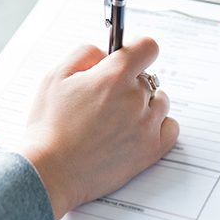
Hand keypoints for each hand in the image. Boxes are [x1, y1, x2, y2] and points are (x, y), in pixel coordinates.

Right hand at [19, 38, 178, 219]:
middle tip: (106, 98)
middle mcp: (134, 98)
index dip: (136, 49)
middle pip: (148, 77)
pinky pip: (171, 127)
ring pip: (160, 101)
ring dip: (144, 104)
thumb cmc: (48, 127)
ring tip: (118, 118)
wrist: (49, 172)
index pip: (147, 47)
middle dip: (130, 82)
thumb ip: (84, 53)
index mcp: (113, 77)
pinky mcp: (151, 150)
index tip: (129, 56)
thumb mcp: (55, 76)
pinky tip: (138, 129)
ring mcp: (146, 125)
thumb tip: (104, 53)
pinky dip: (159, 126)